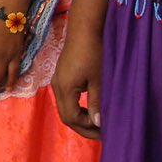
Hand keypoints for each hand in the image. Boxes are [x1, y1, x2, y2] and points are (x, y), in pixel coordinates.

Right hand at [51, 21, 102, 139]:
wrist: (84, 29)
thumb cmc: (94, 52)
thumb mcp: (99, 79)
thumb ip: (97, 102)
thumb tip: (98, 124)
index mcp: (65, 88)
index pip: (71, 118)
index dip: (87, 128)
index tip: (104, 131)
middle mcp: (57, 86)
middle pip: (66, 116)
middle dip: (83, 126)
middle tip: (102, 132)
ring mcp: (57, 81)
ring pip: (65, 108)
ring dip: (80, 118)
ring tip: (98, 122)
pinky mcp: (61, 76)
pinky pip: (66, 99)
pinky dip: (78, 108)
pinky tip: (90, 108)